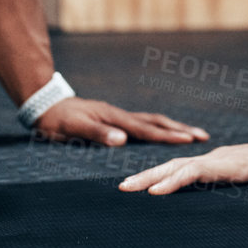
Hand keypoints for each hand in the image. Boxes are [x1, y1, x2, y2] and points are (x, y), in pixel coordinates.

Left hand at [34, 97, 209, 146]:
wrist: (45, 106)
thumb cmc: (58, 121)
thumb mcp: (75, 129)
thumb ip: (98, 134)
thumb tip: (123, 141)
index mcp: (115, 119)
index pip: (147, 129)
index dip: (168, 136)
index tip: (189, 140)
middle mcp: (120, 116)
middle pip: (156, 122)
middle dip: (179, 129)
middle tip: (202, 136)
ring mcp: (118, 118)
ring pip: (151, 122)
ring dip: (171, 128)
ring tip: (189, 135)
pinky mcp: (113, 121)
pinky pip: (141, 126)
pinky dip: (157, 130)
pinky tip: (160, 135)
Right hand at [118, 126, 247, 194]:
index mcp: (233, 163)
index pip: (197, 172)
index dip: (176, 181)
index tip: (154, 192)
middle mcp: (218, 160)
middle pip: (178, 166)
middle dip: (150, 177)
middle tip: (123, 188)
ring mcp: (214, 162)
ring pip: (177, 167)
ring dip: (152, 176)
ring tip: (127, 187)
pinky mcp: (214, 167)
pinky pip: (184, 171)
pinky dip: (164, 177)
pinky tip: (150, 186)